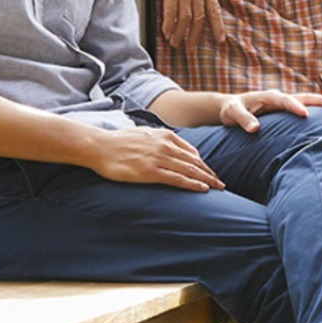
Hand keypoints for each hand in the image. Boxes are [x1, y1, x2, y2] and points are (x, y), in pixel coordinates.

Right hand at [93, 125, 224, 191]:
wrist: (100, 146)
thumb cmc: (118, 141)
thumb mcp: (142, 133)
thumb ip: (158, 138)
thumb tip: (167, 144)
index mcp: (164, 135)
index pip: (190, 151)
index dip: (203, 163)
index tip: (210, 172)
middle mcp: (165, 145)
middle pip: (194, 161)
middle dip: (209, 172)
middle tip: (221, 183)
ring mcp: (159, 158)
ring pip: (190, 170)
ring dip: (207, 179)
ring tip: (218, 188)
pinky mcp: (151, 172)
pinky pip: (178, 179)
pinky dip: (193, 184)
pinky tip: (203, 189)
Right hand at [140, 0, 225, 48]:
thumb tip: (196, 3)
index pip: (214, 9)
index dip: (218, 26)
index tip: (220, 40)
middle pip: (199, 18)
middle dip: (194, 35)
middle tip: (189, 47)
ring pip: (185, 18)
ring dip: (180, 33)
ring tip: (175, 42)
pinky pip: (171, 13)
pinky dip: (169, 25)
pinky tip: (166, 32)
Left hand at [218, 91, 321, 132]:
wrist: (231, 108)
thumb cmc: (231, 110)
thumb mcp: (232, 113)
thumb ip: (242, 119)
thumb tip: (255, 129)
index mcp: (267, 97)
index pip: (283, 100)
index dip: (294, 106)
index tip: (304, 114)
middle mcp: (278, 98)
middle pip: (302, 97)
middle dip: (318, 101)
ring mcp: (283, 104)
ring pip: (306, 102)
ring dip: (321, 106)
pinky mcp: (285, 112)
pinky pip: (303, 110)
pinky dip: (316, 113)